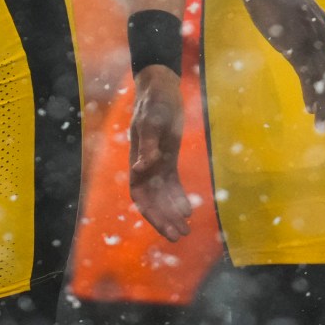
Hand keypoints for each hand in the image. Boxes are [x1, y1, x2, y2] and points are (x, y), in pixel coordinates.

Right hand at [127, 65, 193, 240]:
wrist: (161, 87)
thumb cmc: (154, 103)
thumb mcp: (151, 121)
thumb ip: (148, 144)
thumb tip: (142, 167)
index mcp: (137, 160)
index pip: (141, 195)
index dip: (152, 213)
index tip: (165, 228)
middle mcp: (145, 166)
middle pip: (152, 200)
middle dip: (164, 219)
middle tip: (179, 236)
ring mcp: (157, 163)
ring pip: (163, 196)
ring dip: (172, 213)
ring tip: (185, 230)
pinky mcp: (168, 158)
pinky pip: (172, 184)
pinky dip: (179, 197)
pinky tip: (188, 209)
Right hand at [236, 0, 324, 124]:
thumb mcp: (292, 2)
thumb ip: (298, 16)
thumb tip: (294, 21)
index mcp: (320, 23)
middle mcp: (321, 34)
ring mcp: (310, 41)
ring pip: (324, 79)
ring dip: (324, 103)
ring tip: (321, 122)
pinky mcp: (296, 47)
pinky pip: (308, 78)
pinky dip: (312, 96)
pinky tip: (310, 109)